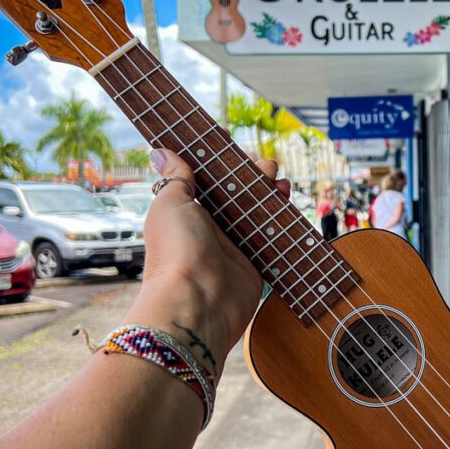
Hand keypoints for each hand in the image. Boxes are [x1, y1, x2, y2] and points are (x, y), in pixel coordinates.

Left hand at [123, 148, 290, 380]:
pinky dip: (282, 221)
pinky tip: (288, 204)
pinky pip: (272, 238)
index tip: (236, 146)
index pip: (208, 180)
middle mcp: (210, 229)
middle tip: (266, 165)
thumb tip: (161, 152)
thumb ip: (175, 178)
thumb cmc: (176, 253)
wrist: (198, 303)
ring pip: (257, 214)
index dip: (223, 163)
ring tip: (281, 181)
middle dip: (252, 177)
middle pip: (237, 195)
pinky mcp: (255, 264)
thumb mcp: (170, 203)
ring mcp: (234, 247)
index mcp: (187, 211)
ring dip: (270, 195)